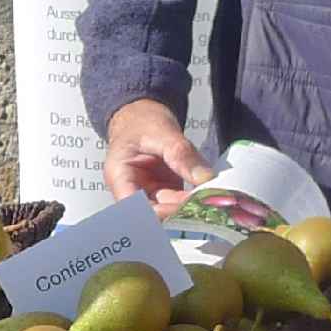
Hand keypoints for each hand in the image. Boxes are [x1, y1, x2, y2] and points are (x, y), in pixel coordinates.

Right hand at [104, 100, 213, 215]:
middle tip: (205, 203)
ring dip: (189, 208)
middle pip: (152, 213)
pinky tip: (209, 196)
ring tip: (211, 199)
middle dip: (178, 212)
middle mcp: (132, 190)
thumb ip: (180, 153)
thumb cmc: (141, 122)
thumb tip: (204, 177)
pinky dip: (193, 201)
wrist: (142, 117)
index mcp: (119, 176)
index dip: (156, 212)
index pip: (133, 206)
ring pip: (168, 211)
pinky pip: (178, 203)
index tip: (183, 205)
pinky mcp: (164, 192)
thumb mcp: (162, 131)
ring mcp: (149, 193)